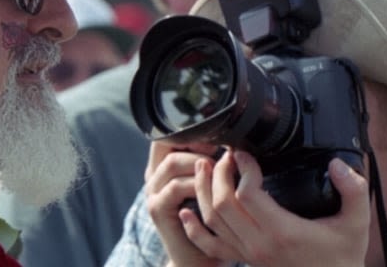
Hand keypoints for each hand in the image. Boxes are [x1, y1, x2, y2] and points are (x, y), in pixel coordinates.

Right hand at [144, 141, 223, 266]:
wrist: (199, 259)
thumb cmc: (212, 222)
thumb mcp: (211, 186)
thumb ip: (212, 164)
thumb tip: (233, 142)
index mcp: (165, 167)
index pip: (169, 136)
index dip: (192, 131)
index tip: (217, 137)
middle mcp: (154, 176)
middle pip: (165, 143)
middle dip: (194, 142)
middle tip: (216, 149)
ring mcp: (153, 192)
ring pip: (173, 162)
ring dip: (199, 162)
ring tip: (219, 169)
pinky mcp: (157, 209)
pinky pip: (175, 188)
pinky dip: (195, 184)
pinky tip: (213, 189)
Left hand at [180, 150, 370, 266]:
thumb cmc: (342, 256)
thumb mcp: (357, 223)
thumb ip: (353, 190)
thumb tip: (338, 164)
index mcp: (283, 232)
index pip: (247, 194)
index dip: (243, 168)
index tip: (245, 153)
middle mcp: (260, 244)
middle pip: (222, 204)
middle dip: (219, 173)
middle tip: (225, 155)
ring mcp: (248, 254)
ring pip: (211, 221)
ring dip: (202, 191)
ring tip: (205, 166)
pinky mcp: (245, 260)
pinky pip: (210, 246)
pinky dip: (193, 229)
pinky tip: (185, 212)